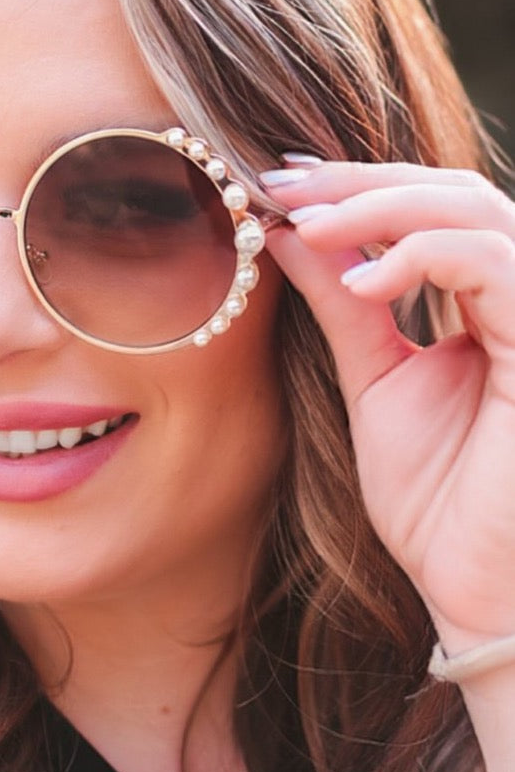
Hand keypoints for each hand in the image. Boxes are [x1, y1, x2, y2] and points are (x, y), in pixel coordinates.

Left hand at [262, 159, 514, 650]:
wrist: (472, 589)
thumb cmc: (436, 501)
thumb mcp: (374, 381)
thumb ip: (343, 306)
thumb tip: (286, 234)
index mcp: (491, 307)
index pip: (435, 211)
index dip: (359, 187)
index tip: (278, 183)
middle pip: (455, 193)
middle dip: (360, 182)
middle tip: (278, 186)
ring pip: (476, 212)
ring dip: (380, 206)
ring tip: (303, 225)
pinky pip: (493, 264)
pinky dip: (420, 254)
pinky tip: (358, 282)